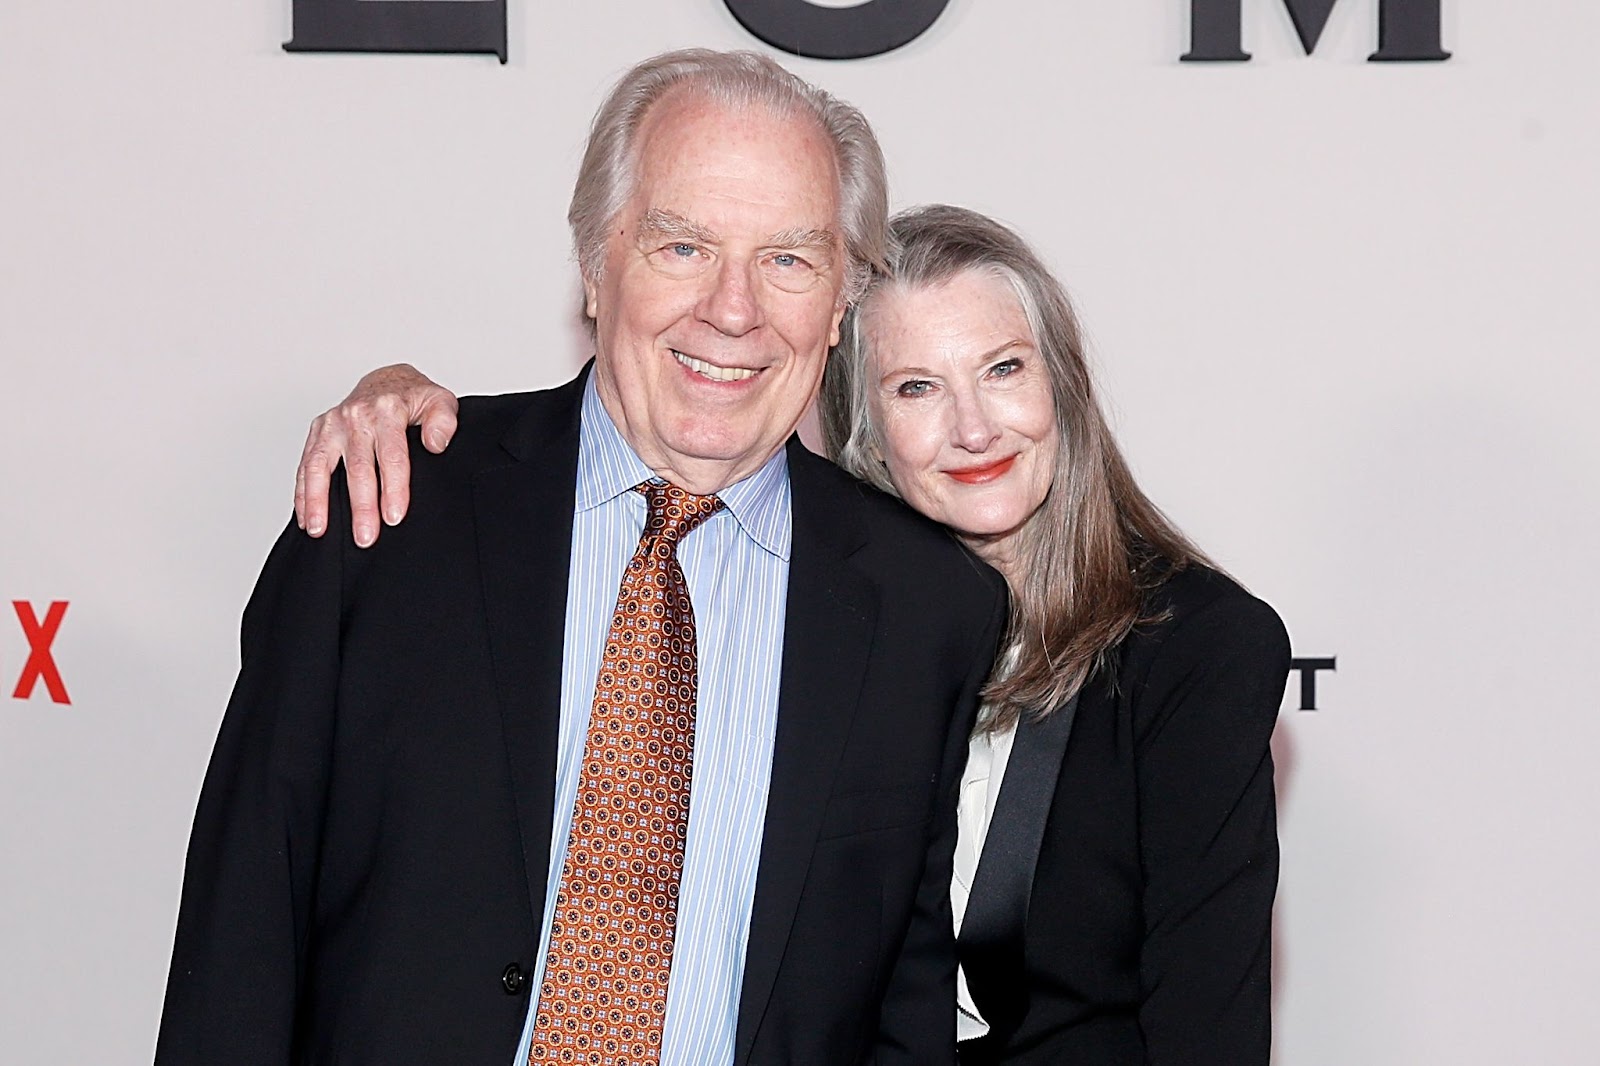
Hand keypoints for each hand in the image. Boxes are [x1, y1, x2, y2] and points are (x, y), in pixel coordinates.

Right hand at [294, 363, 458, 546]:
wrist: (387, 382)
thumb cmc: (415, 399)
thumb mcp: (440, 401)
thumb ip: (444, 421)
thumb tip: (435, 444)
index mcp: (388, 410)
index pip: (391, 455)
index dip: (393, 489)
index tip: (394, 517)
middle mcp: (356, 415)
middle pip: (358, 467)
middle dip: (361, 506)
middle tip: (365, 537)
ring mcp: (333, 423)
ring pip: (320, 465)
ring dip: (318, 501)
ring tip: (318, 530)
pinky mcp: (318, 431)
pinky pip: (306, 464)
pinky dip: (303, 492)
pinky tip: (305, 517)